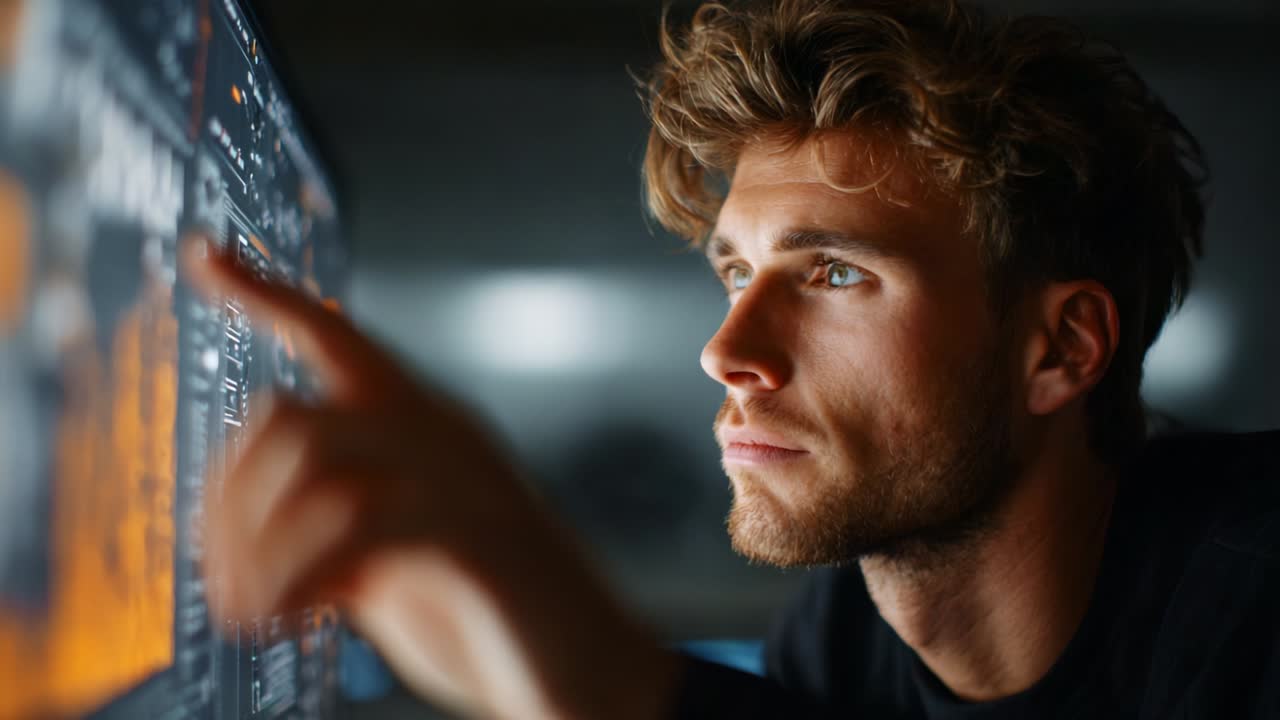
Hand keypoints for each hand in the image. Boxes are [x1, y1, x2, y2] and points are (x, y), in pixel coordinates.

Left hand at [182, 236, 679, 719]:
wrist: (593, 677)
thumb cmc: (495, 623)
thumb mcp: (395, 571)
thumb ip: (335, 535)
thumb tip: (252, 534)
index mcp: (425, 432)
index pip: (338, 339)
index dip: (267, 294)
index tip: (205, 255)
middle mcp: (442, 436)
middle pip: (292, 414)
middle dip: (228, 503)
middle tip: (218, 583)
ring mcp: (462, 478)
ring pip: (315, 455)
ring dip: (254, 546)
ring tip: (246, 611)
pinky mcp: (475, 532)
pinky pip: (355, 525)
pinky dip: (293, 576)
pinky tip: (284, 617)